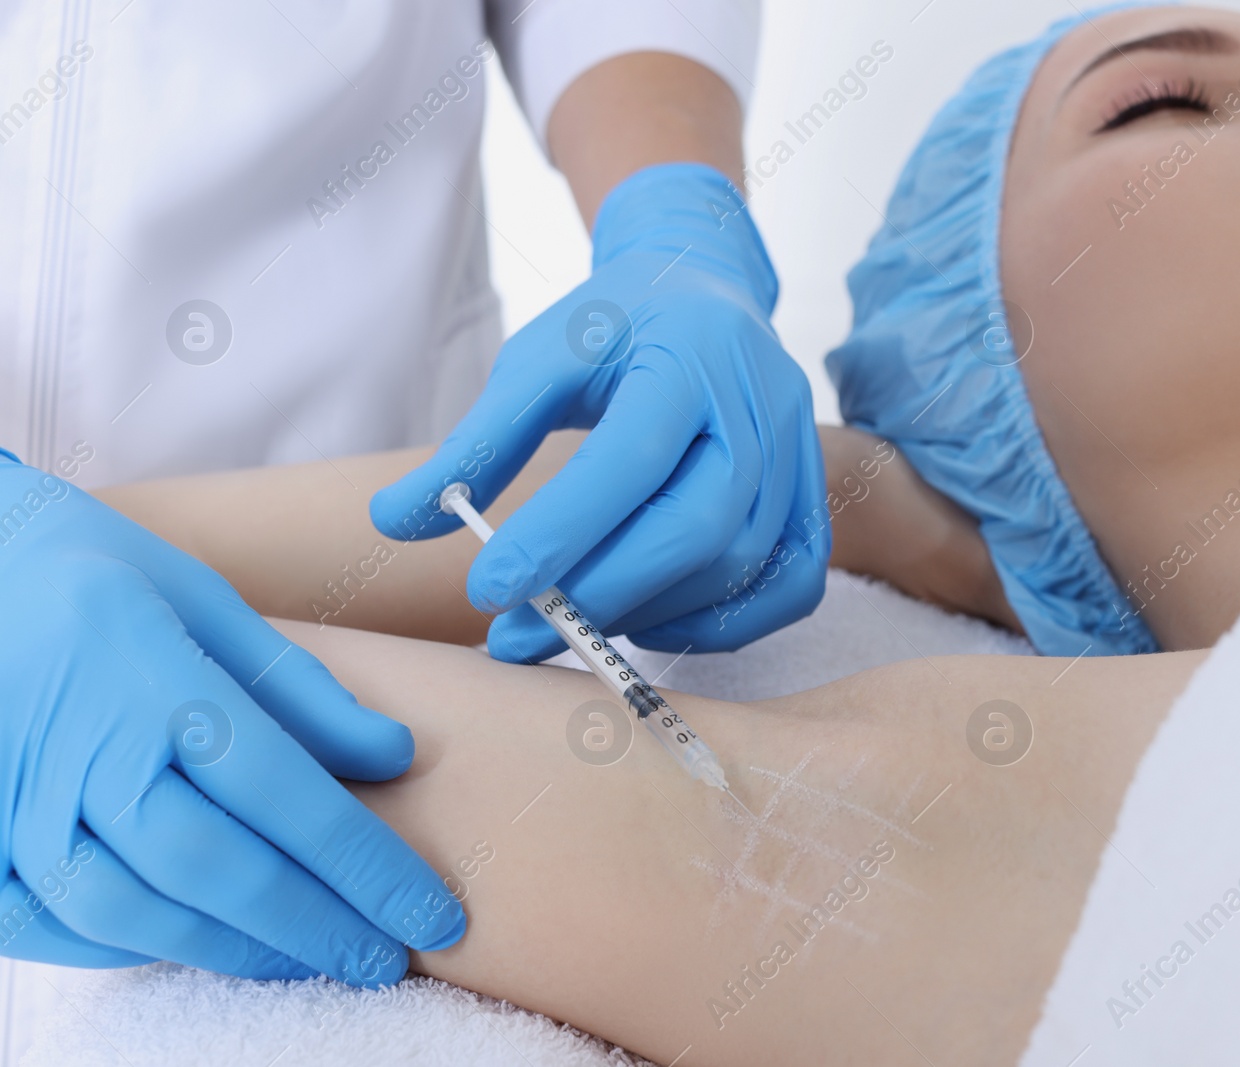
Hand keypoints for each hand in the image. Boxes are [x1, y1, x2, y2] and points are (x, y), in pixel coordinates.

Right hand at [0, 455, 463, 984]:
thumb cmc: (94, 574)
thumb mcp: (204, 598)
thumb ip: (297, 686)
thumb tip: (394, 757)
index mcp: (151, 677)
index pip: (282, 793)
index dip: (362, 864)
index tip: (429, 912)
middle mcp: (79, 749)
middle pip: (216, 868)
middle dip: (313, 925)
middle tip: (386, 959)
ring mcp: (11, 803)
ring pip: (134, 912)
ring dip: (233, 947)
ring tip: (309, 958)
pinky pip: (52, 925)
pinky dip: (130, 945)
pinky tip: (197, 942)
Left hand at [371, 164, 828, 662]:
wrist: (704, 288)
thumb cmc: (618, 327)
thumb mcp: (538, 359)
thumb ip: (476, 441)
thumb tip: (392, 522)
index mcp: (690, 354)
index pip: (631, 458)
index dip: (562, 532)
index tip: (488, 588)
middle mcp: (761, 405)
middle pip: (698, 527)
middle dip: (602, 592)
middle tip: (518, 634)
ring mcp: (800, 453)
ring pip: (740, 564)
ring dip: (650, 612)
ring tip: (571, 622)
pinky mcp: (815, 496)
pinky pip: (793, 584)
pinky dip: (725, 624)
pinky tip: (652, 623)